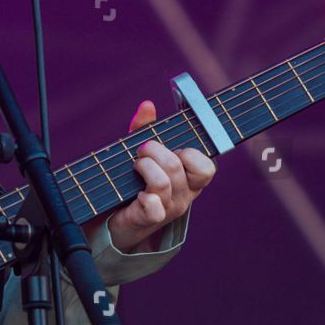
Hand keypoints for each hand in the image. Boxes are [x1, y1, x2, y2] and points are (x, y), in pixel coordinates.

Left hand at [104, 99, 215, 252]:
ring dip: (143, 166)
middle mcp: (184, 195)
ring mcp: (169, 208)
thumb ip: (146, 129)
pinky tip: (136, 193)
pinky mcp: (151, 219)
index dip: (190, 154)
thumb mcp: (144, 154)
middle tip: (141, 150)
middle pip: (176, 165)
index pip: (206, 167)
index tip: (172, 149)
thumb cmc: (136, 182)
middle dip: (154, 149)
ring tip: (135, 166)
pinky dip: (143, 196)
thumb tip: (147, 105)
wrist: (118, 219)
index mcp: (190, 179)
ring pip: (162, 182)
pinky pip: (154, 207)